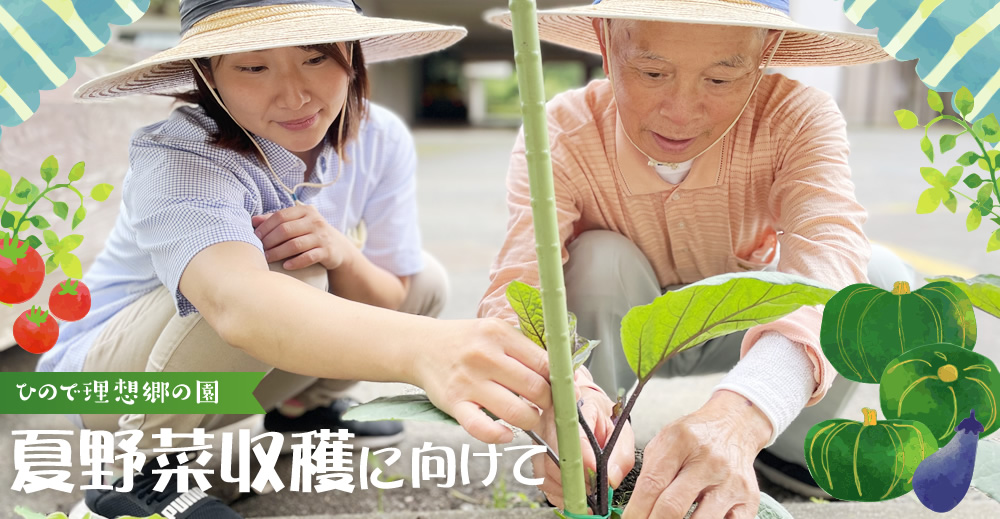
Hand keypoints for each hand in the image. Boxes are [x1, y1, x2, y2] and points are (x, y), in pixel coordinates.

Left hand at [252, 206, 355, 270]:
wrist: (338, 247)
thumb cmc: (311, 233)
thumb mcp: (297, 223)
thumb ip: (276, 220)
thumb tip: (253, 220)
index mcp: (305, 211)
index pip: (280, 216)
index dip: (266, 227)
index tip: (255, 237)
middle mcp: (315, 221)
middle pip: (286, 230)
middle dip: (270, 241)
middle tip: (260, 250)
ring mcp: (322, 236)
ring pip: (295, 244)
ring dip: (278, 253)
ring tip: (268, 258)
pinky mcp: (327, 251)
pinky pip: (309, 257)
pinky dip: (296, 262)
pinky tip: (285, 266)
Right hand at [416, 318, 552, 443]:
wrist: (422, 346)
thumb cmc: (467, 342)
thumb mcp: (496, 332)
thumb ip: (525, 350)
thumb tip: (563, 376)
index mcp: (499, 334)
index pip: (545, 363)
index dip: (561, 382)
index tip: (565, 391)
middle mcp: (484, 356)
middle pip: (535, 388)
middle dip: (547, 403)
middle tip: (545, 405)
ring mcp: (468, 381)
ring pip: (515, 411)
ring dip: (530, 420)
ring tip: (528, 416)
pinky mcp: (454, 403)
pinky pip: (481, 428)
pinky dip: (498, 436)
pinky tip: (506, 434)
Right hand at [534, 368, 634, 509]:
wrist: (588, 410)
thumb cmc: (603, 420)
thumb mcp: (621, 432)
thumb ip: (621, 455)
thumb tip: (611, 480)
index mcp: (572, 408)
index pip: (572, 435)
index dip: (584, 459)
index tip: (596, 473)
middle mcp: (549, 422)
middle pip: (553, 458)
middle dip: (577, 480)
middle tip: (595, 487)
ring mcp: (538, 439)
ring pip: (545, 473)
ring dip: (567, 489)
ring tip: (587, 489)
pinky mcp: (536, 456)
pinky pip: (542, 482)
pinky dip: (559, 493)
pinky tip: (574, 493)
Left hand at [623, 390, 772, 518]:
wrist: (733, 427)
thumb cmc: (695, 437)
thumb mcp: (664, 441)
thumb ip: (648, 473)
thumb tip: (634, 509)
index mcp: (681, 442)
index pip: (652, 484)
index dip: (636, 510)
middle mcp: (709, 462)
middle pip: (672, 507)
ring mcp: (731, 482)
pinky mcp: (748, 499)